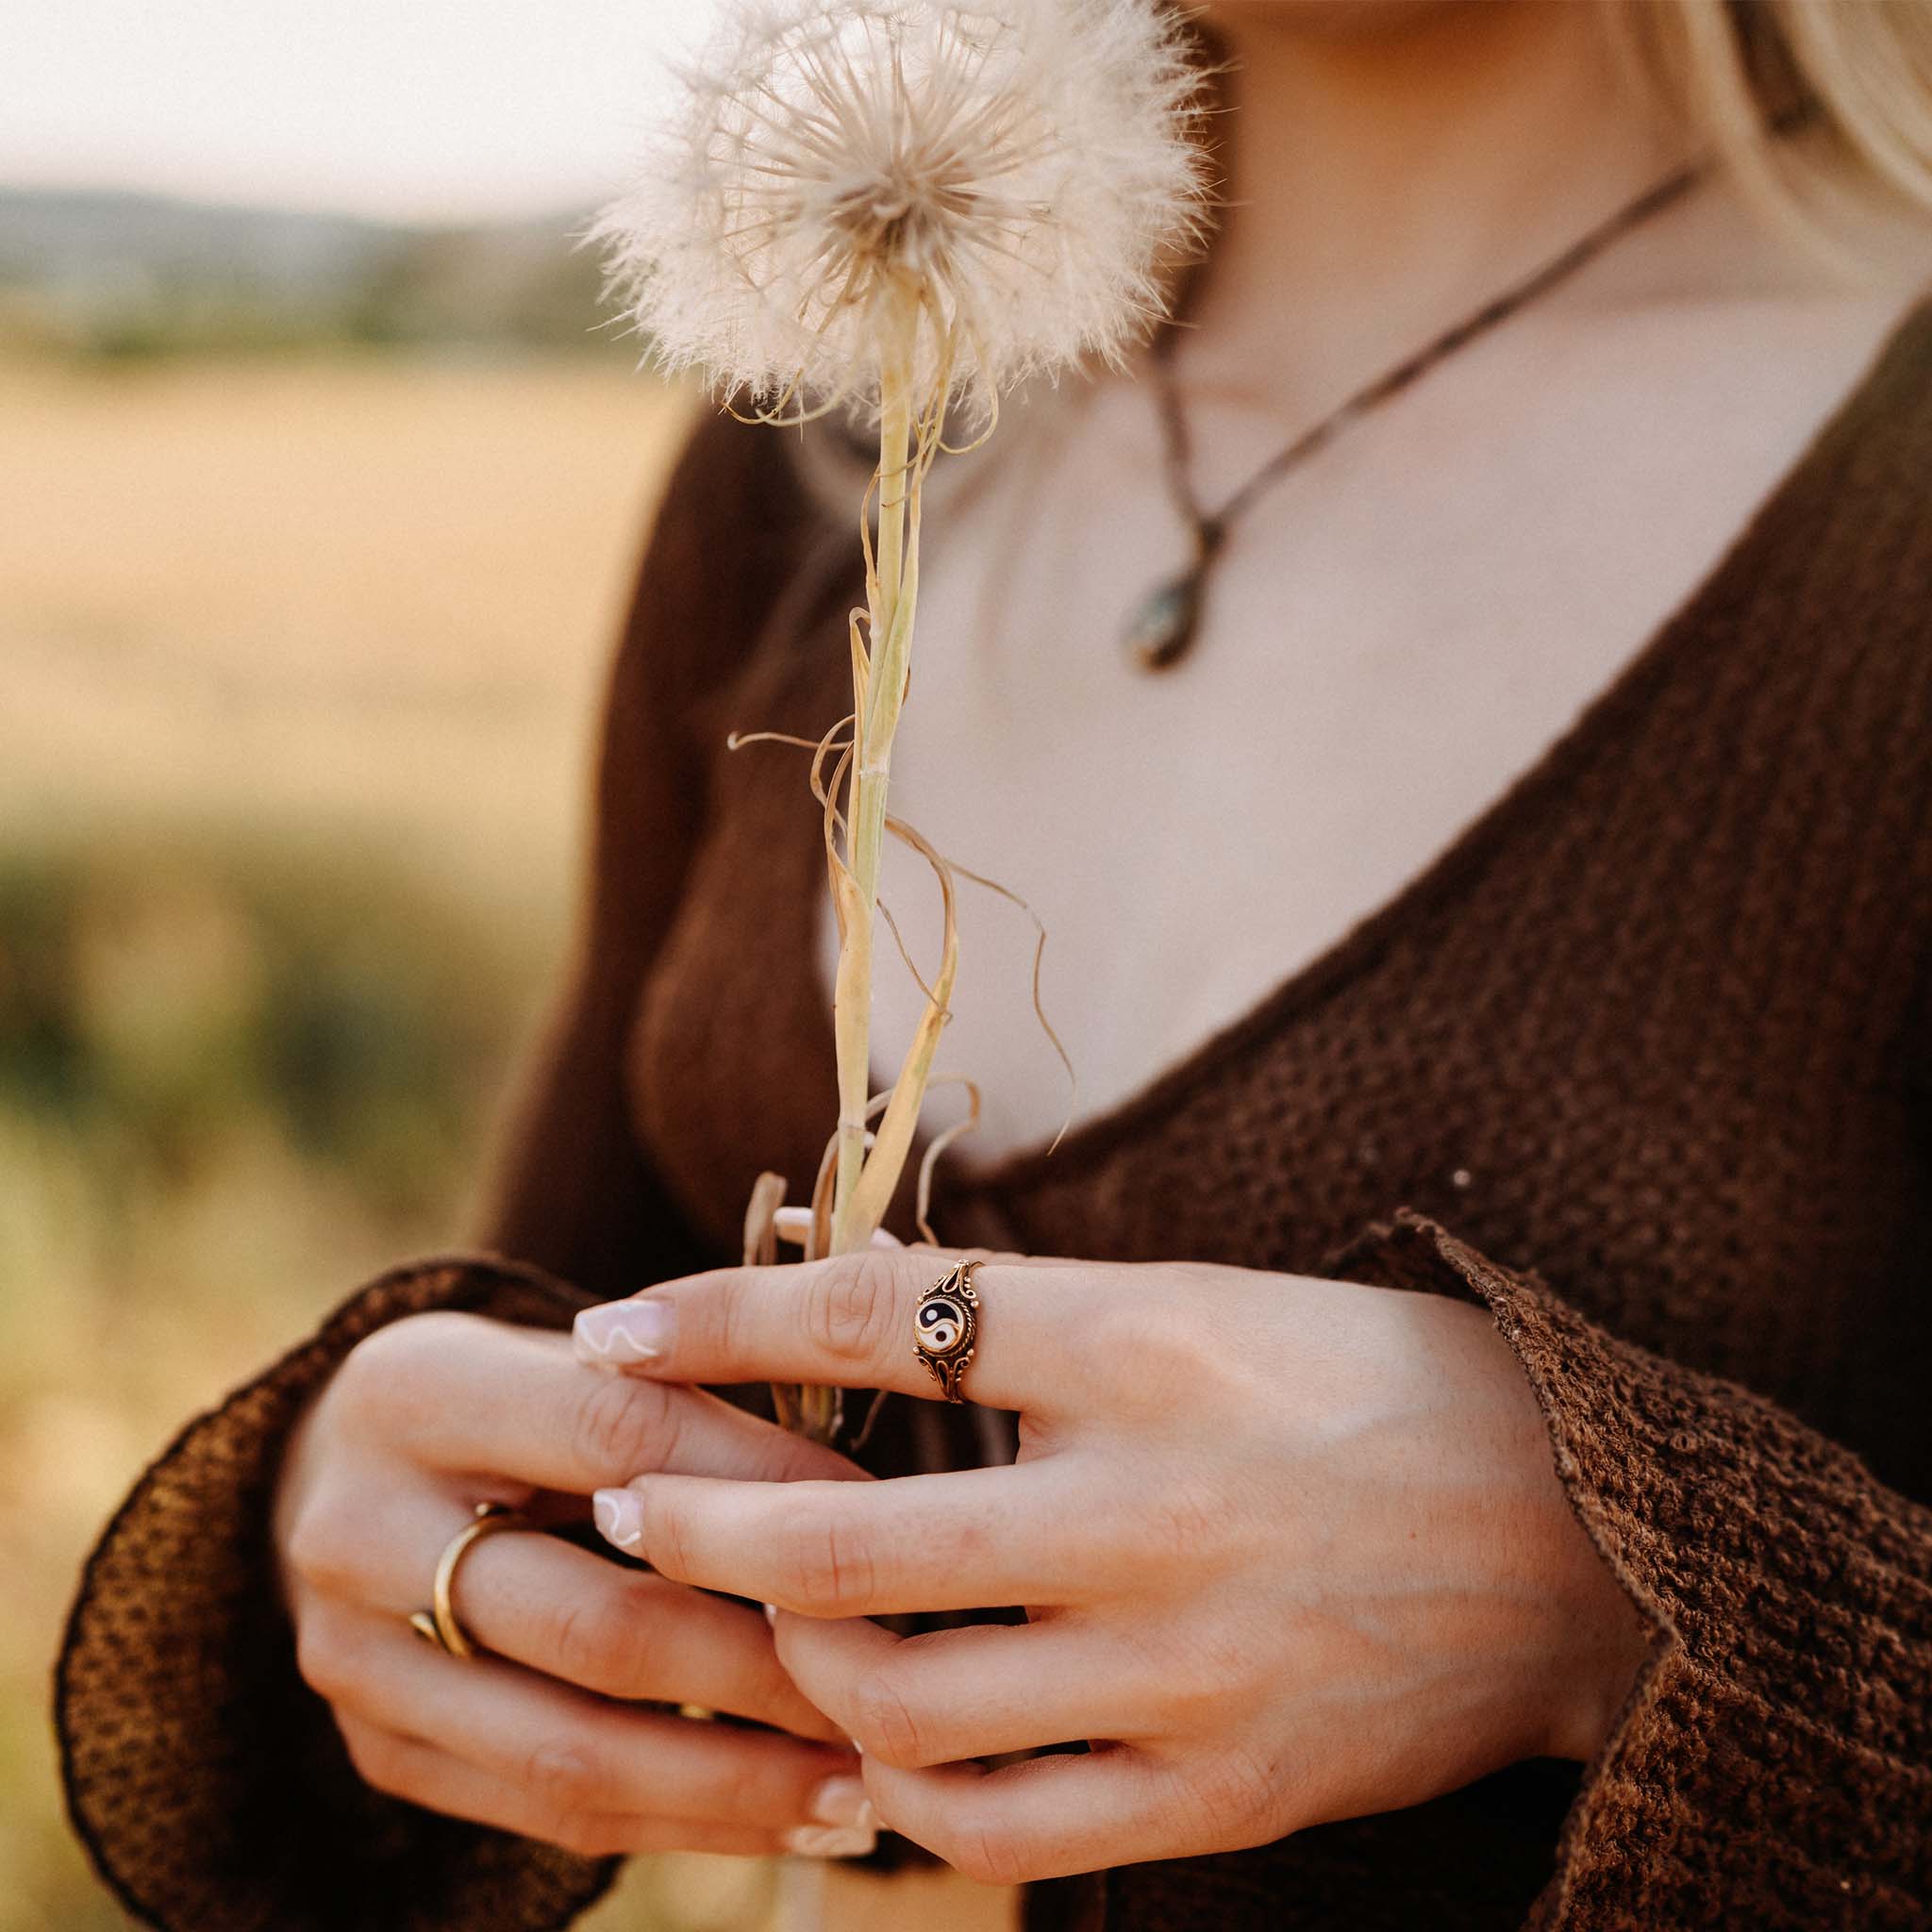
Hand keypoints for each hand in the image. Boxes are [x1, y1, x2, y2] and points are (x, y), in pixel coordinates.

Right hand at [273, 1308, 877, 1860]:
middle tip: (886, 1683)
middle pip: (598, 1625)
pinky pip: (548, 1815)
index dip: (760, 1482)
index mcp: (415, 1390)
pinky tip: (790, 1818)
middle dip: (763, 1669)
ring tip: (864, 1785)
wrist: (345, 1464)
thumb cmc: (515, 1394)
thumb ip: (693, 1394)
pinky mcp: (376, 1748)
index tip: (881, 1520)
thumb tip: (867, 1490)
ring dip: (739, 1780)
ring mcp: (354, 1656)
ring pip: (574, 1751)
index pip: (618, 1437)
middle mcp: (357, 1529)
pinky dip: (683, 1825)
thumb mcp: (576, 1354)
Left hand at [573, 1248, 1649, 1883]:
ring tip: (774, 1625)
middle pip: (855, 1537)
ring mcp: (1189, 1669)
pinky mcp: (1222, 1791)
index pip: (886, 1314)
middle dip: (705, 1523)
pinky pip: (1006, 1824)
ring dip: (801, 1663)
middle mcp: (1158, 1508)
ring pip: (904, 1700)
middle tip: (632, 1506)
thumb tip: (844, 1339)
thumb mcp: (1206, 1307)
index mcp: (1154, 1347)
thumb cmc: (1369, 1387)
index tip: (616, 1323)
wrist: (1580, 1538)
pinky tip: (879, 1738)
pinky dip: (907, 1785)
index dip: (727, 1314)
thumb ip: (1031, 1331)